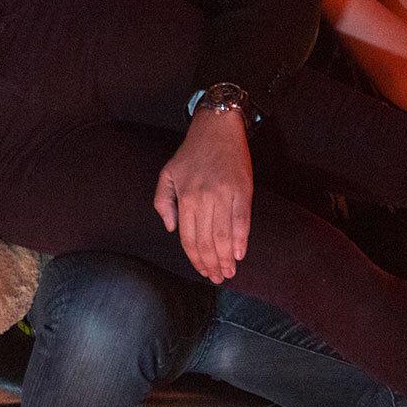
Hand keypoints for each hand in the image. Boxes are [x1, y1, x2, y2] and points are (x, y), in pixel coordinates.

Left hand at [153, 107, 253, 282]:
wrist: (217, 129)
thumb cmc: (191, 153)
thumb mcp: (167, 174)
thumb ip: (163, 202)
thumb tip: (171, 229)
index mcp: (185, 198)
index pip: (189, 238)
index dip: (195, 259)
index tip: (202, 271)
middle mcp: (204, 199)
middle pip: (207, 241)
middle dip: (212, 264)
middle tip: (217, 277)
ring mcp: (225, 196)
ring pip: (225, 236)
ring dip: (227, 258)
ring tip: (229, 272)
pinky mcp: (243, 191)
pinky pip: (242, 222)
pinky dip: (241, 241)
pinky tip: (240, 254)